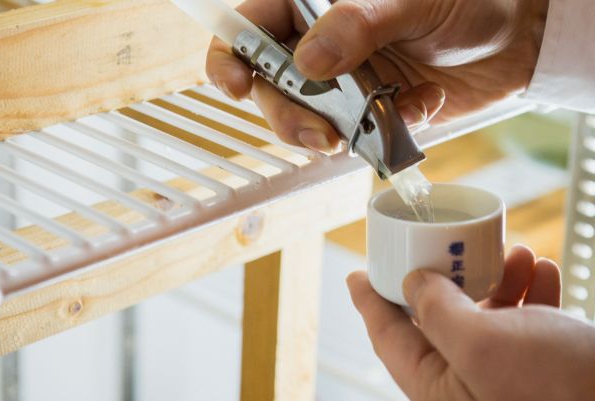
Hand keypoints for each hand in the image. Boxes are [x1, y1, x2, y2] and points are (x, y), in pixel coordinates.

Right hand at [207, 0, 548, 151]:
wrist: (516, 38)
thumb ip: (357, 23)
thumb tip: (307, 61)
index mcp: (317, 3)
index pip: (252, 26)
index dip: (231, 57)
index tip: (236, 85)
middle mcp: (321, 43)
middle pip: (271, 86)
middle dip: (288, 117)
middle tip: (318, 135)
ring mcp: (344, 81)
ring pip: (307, 118)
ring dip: (330, 133)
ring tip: (362, 133)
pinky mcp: (369, 112)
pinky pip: (355, 134)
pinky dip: (381, 132)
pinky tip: (417, 105)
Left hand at [347, 245, 594, 400]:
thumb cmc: (559, 388)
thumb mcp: (482, 343)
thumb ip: (436, 311)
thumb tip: (412, 283)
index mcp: (439, 388)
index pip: (388, 338)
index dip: (369, 303)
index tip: (356, 275)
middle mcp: (467, 384)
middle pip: (436, 321)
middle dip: (444, 279)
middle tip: (443, 245)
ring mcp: (505, 376)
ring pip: (485, 315)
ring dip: (497, 277)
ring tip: (515, 252)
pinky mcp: (542, 367)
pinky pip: (525, 322)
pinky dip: (531, 292)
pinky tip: (543, 270)